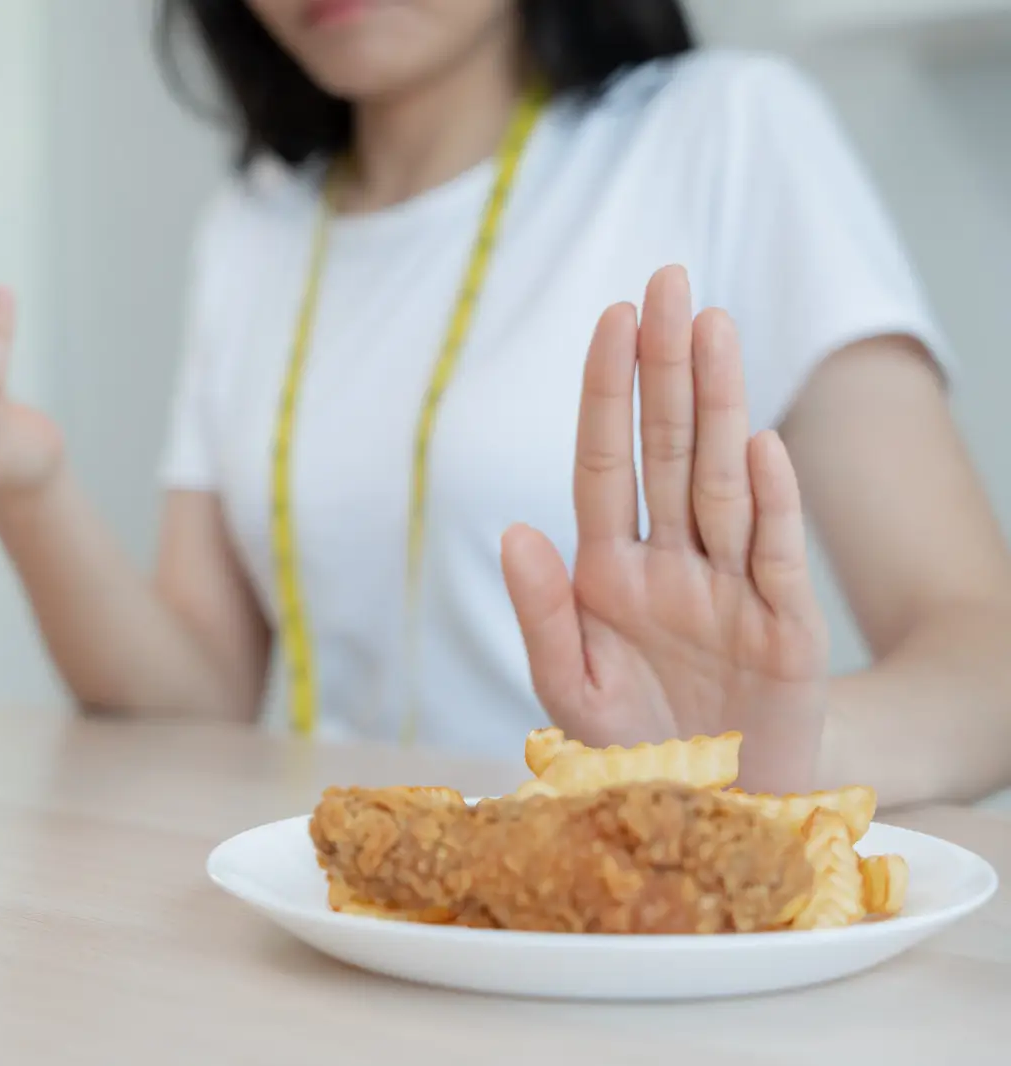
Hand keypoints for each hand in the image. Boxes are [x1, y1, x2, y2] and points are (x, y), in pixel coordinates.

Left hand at [499, 266, 829, 792]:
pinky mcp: (786, 631)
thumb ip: (540, 613)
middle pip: (667, 450)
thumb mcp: (569, 690)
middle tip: (666, 280)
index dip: (605, 393)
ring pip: (721, 481)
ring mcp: (731, 589)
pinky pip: (773, 557)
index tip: (608, 319)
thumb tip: (514, 530)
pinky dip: (770, 504)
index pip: (604, 464)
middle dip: (664, 367)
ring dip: (717, 406)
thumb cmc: (634, 748)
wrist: (710, 813)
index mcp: (609, 573)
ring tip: (710, 326)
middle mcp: (671, 565)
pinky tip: (759, 442)